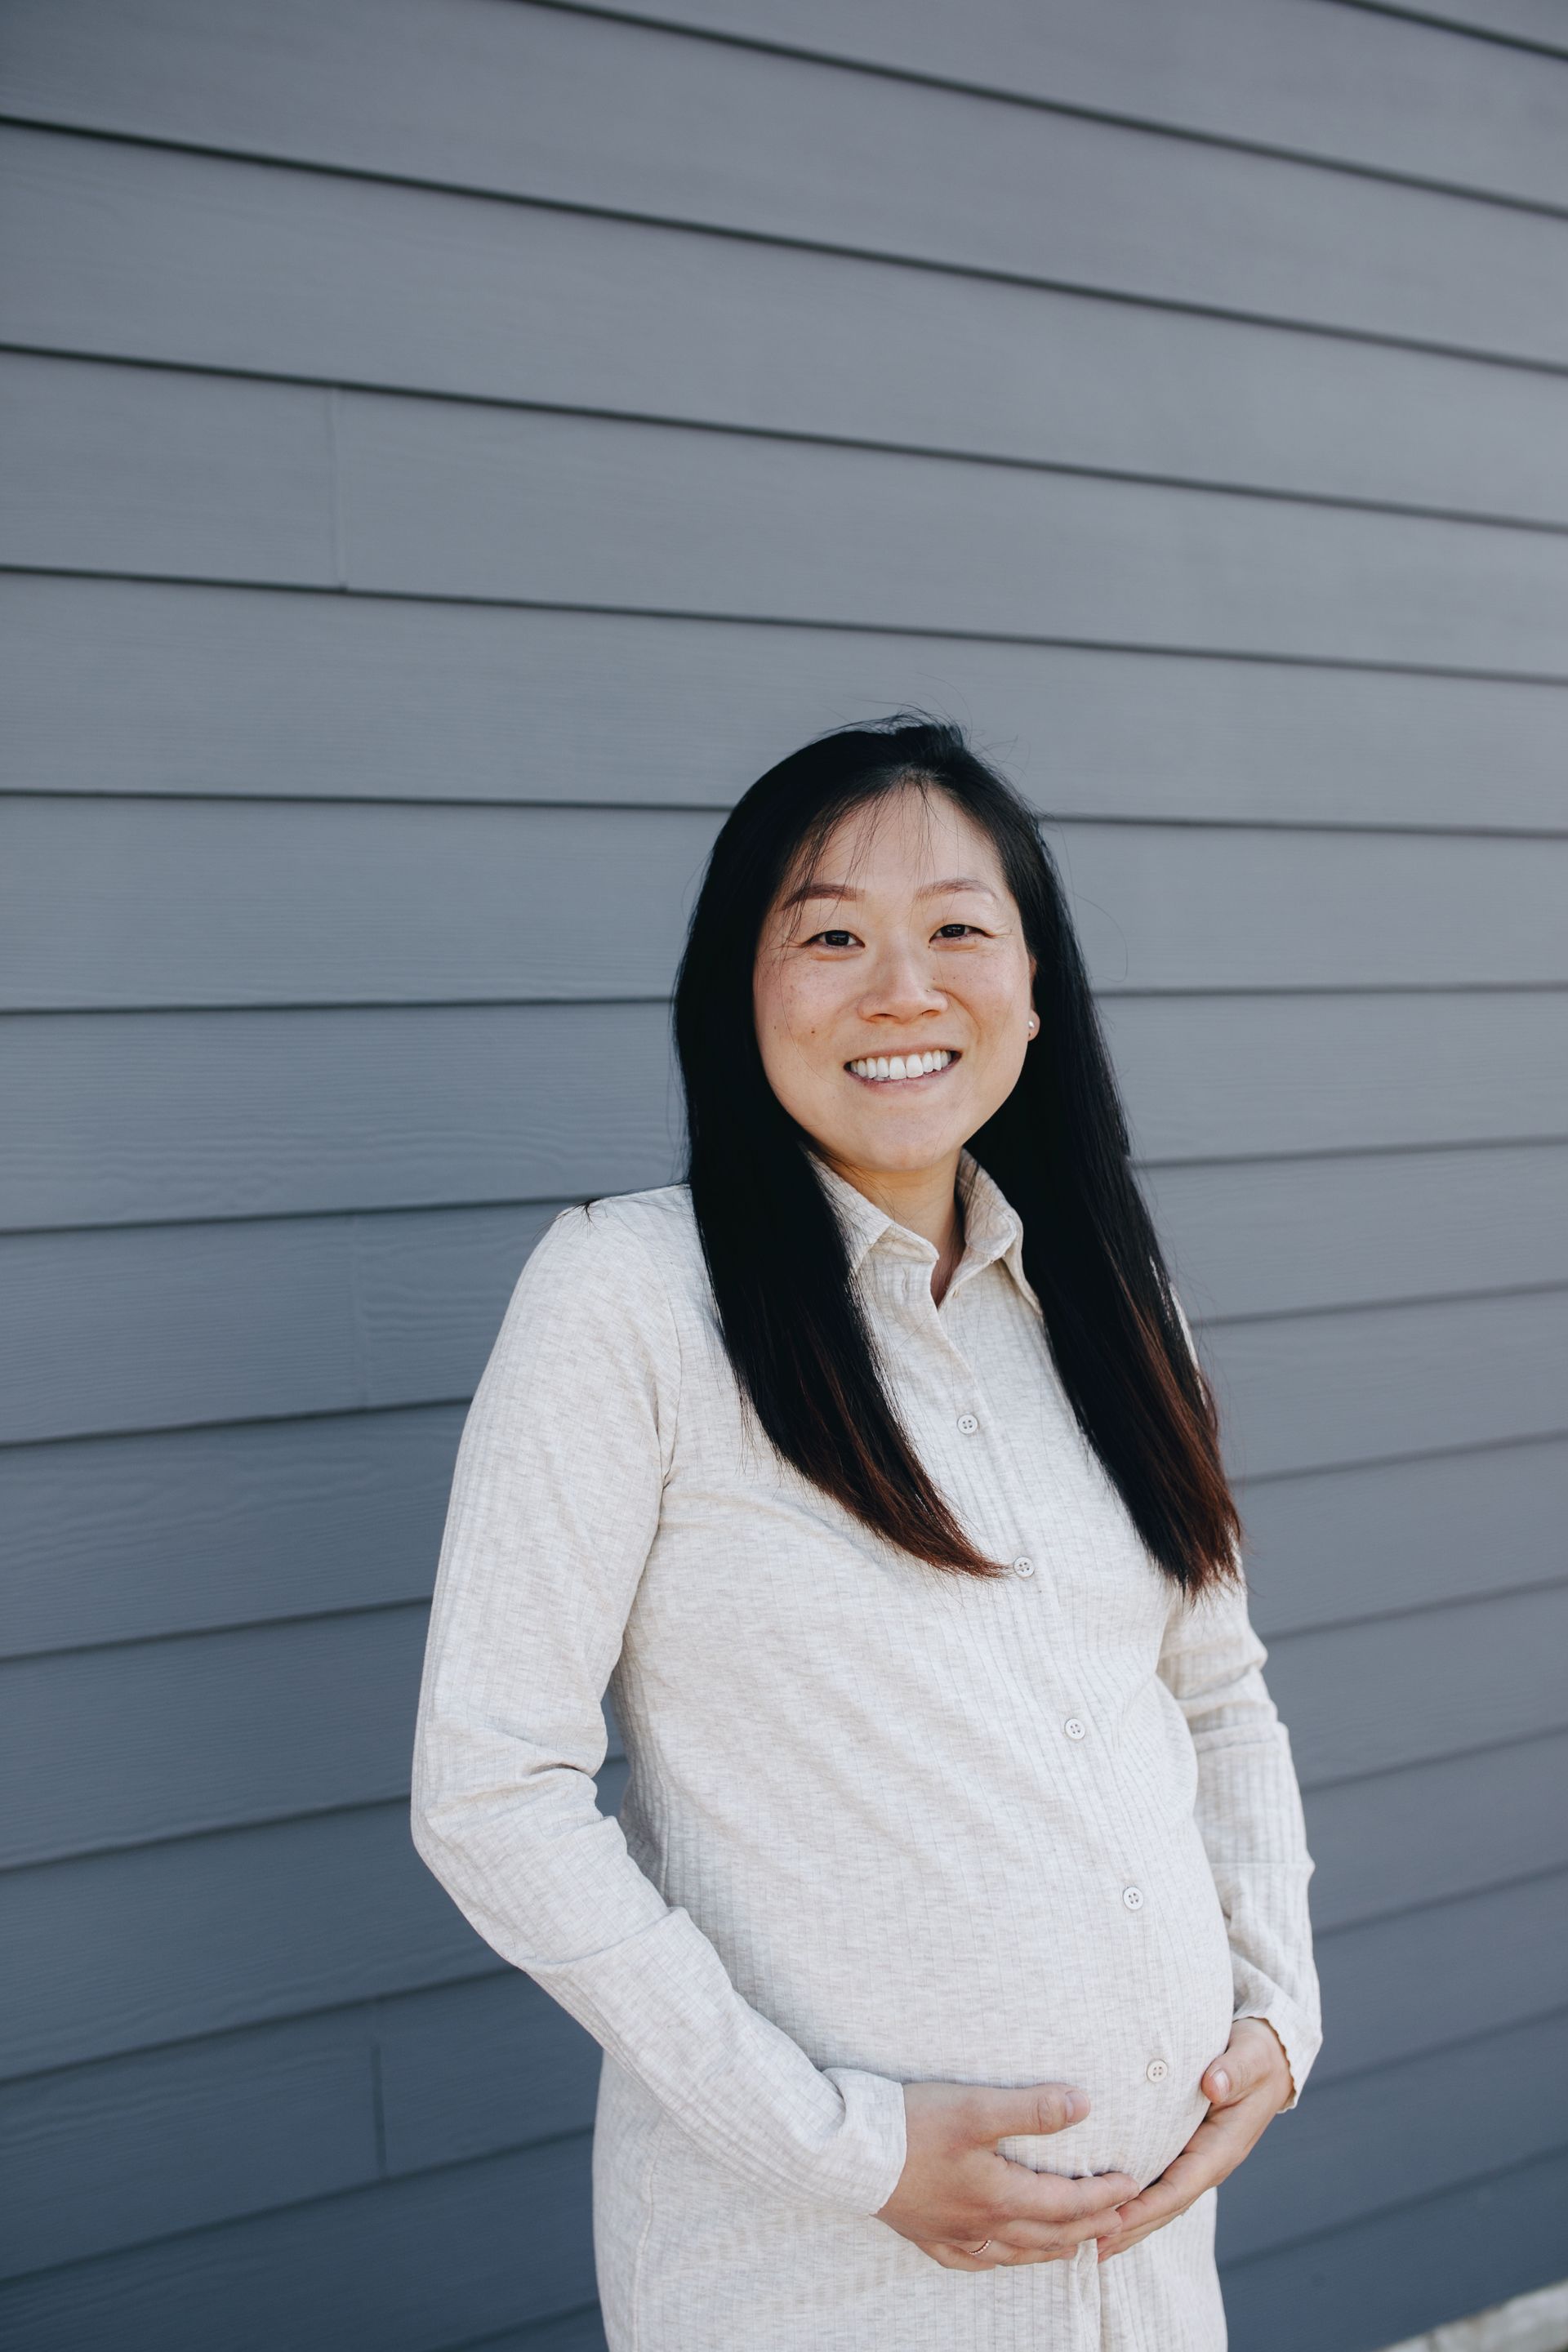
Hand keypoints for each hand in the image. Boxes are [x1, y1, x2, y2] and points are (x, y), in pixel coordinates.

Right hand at [876, 2080, 1138, 2269]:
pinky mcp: (926, 2234)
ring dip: (1051, 2248)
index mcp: (1000, 2196)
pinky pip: (973, 2261)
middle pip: (1048, 2234)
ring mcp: (952, 2235)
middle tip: (1119, 2218)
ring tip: (1073, 2245)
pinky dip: (999, 2260)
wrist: (847, 2154)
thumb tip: (1084, 2103)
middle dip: (1089, 2226)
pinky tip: (998, 2255)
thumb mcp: (977, 2106)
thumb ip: (1032, 2108)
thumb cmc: (910, 2126)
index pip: (1067, 2203)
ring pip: (1015, 2253)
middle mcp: (981, 2225)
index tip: (1132, 2184)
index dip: (1104, 2195)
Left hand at [1094, 2019, 1293, 2263]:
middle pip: (1165, 2207)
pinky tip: (1109, 2213)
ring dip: (1129, 2225)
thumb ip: (1232, 2071)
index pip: (1179, 2186)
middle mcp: (1208, 2164)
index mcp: (1221, 2149)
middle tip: (1090, 2247)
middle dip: (1130, 2228)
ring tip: (1091, 2244)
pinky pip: (1159, 2186)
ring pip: (1161, 2203)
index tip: (1114, 2219)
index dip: (1147, 2206)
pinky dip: (1135, 2205)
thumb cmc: (1256, 2059)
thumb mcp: (1249, 2059)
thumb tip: (1212, 2084)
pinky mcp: (1187, 2154)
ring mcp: (1197, 2163)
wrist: (1271, 2063)